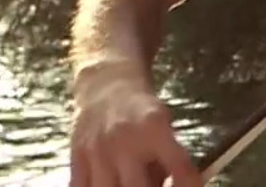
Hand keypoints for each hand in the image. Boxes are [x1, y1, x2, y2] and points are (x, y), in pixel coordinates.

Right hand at [69, 61, 202, 186]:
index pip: (180, 168)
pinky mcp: (76, 158)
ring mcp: (97, 151)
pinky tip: (111, 185)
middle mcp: (125, 141)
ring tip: (133, 185)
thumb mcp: (164, 127)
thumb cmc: (142, 113)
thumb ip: (170, 160)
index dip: (188, 186)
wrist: (106, 87)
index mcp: (155, 129)